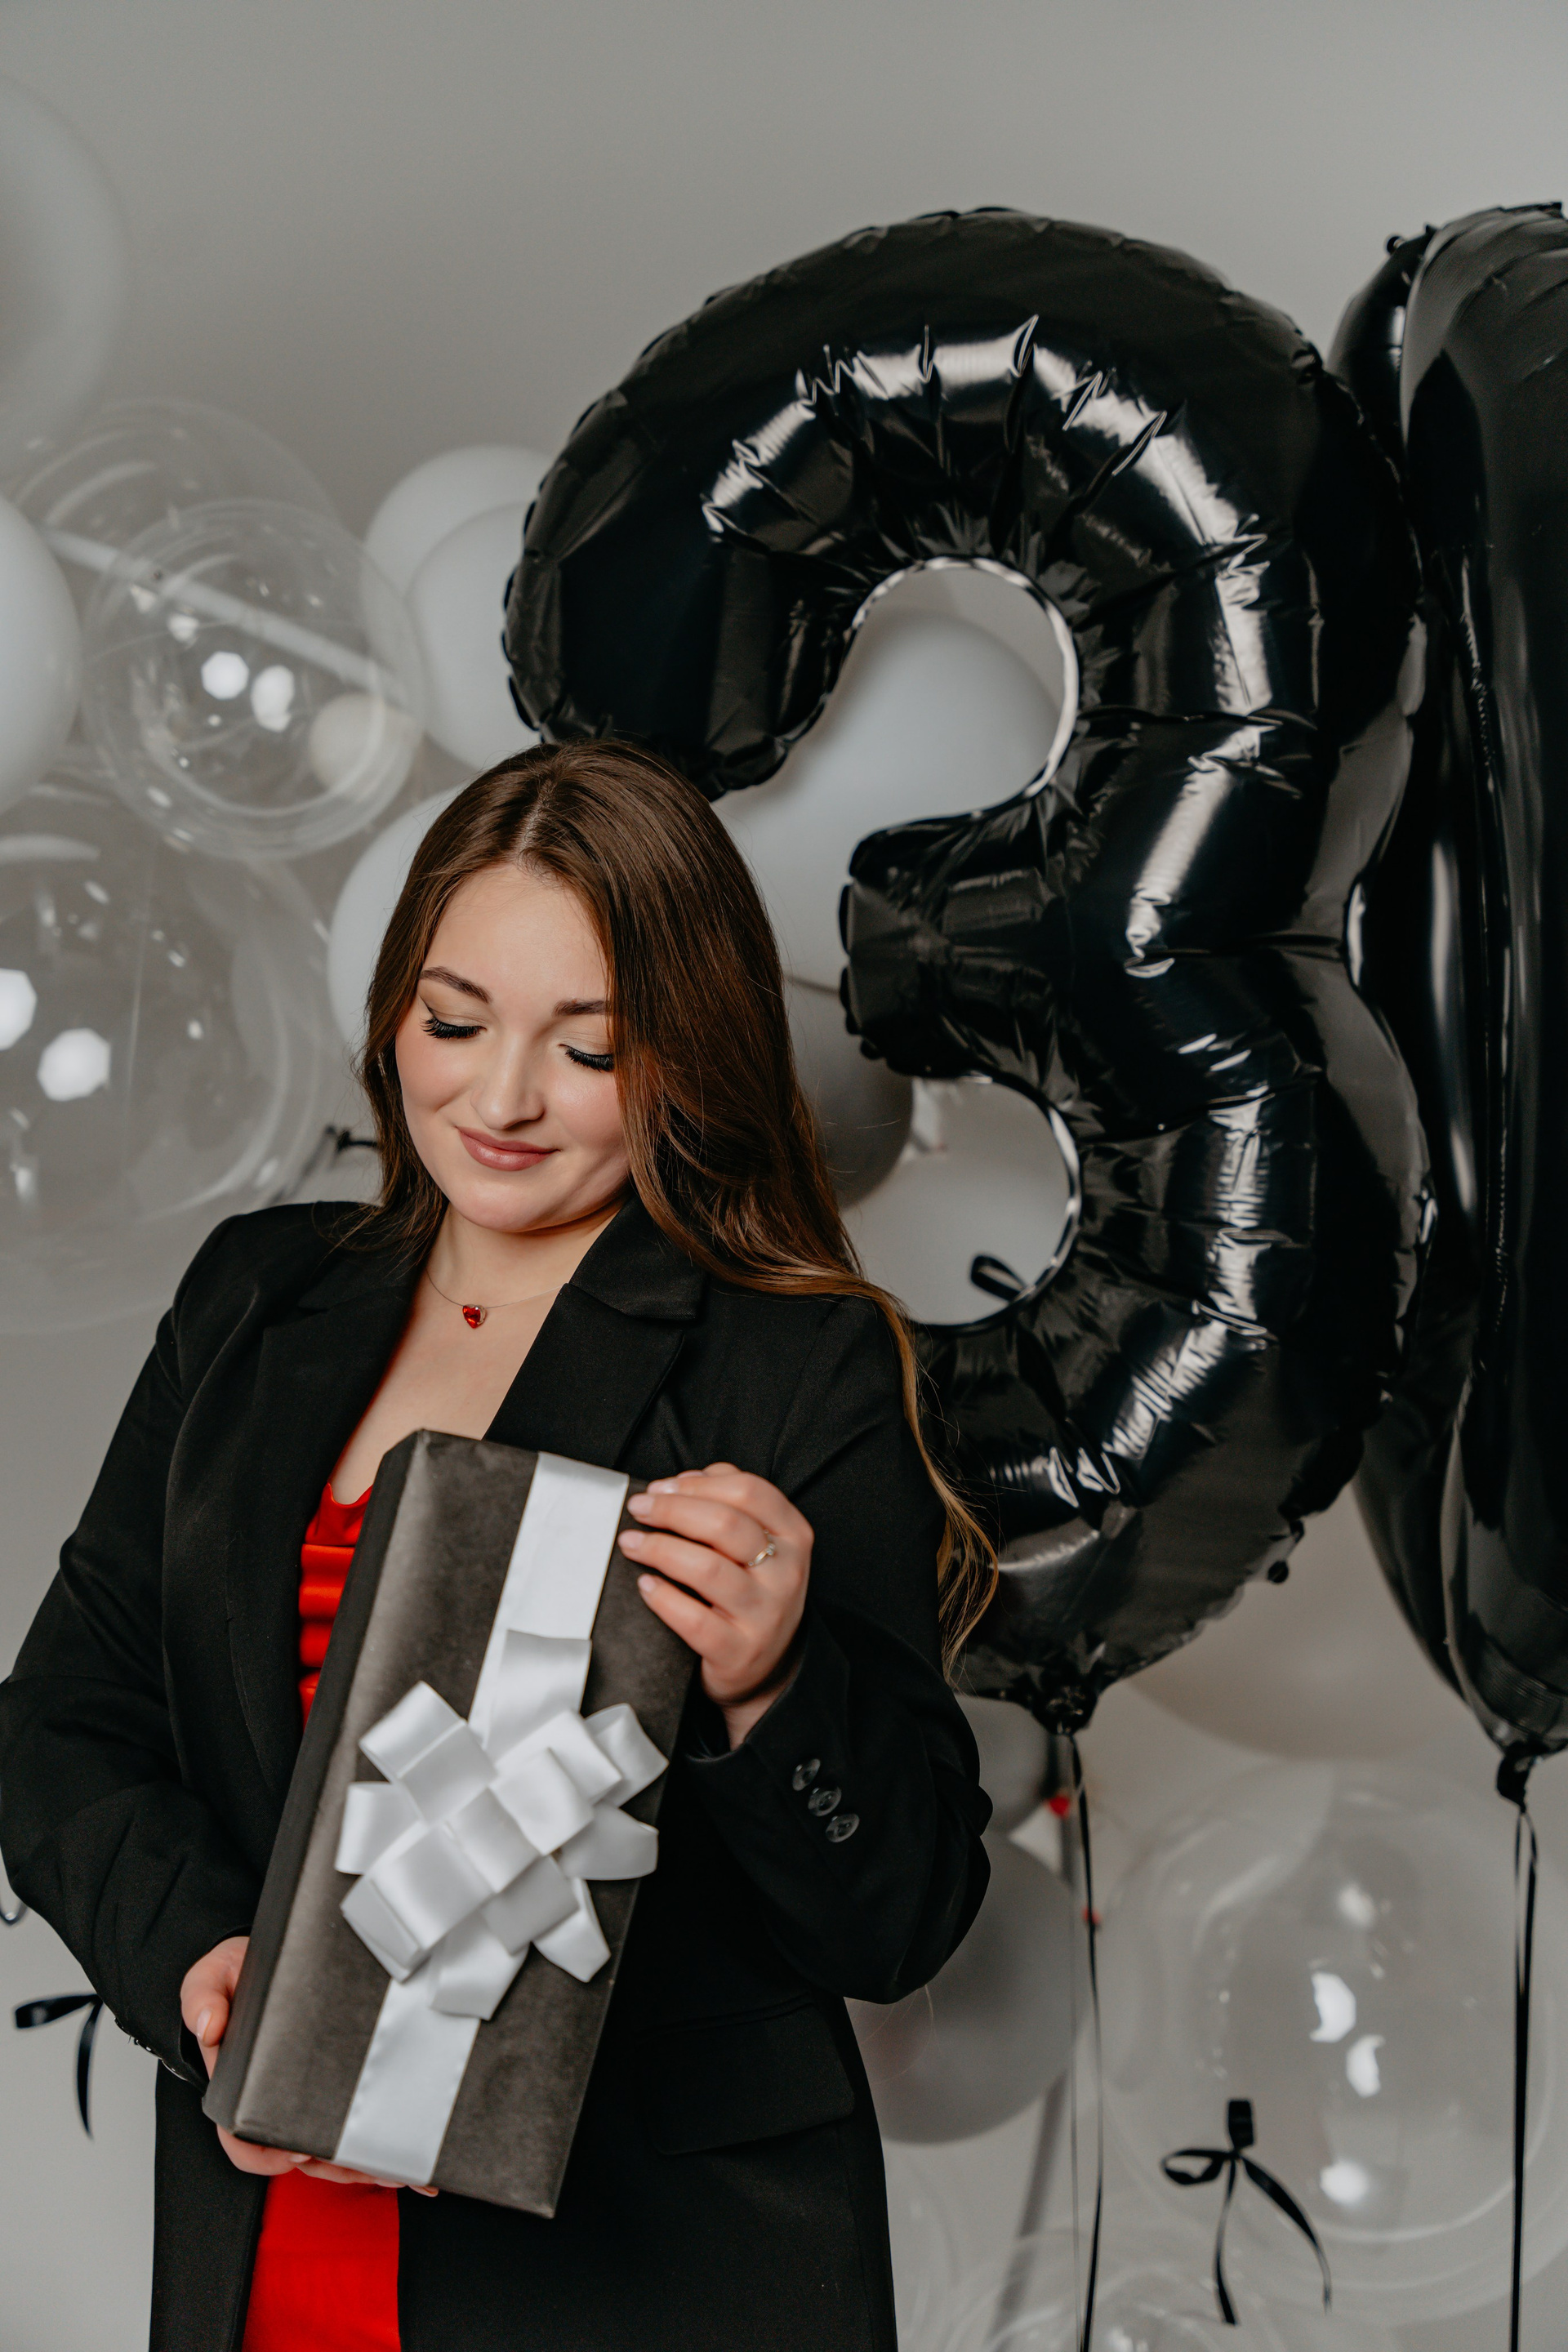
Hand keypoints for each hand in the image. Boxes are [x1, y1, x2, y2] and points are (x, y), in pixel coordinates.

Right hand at [179, 1937, 435, 2192]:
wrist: (268, 1959)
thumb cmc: (237, 1975)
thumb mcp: (211, 1977)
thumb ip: (201, 1997)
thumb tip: (210, 2026)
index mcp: (235, 2088)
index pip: (243, 2140)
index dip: (267, 2154)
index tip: (297, 2149)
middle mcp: (269, 2101)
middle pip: (296, 2154)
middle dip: (331, 2166)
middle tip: (366, 2165)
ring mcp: (301, 2098)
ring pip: (326, 2151)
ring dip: (358, 2164)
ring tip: (393, 2166)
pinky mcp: (331, 2087)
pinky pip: (347, 2124)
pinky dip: (372, 2144)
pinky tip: (399, 2155)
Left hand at [621, 1463, 810, 1744]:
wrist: (765, 1668)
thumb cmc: (751, 1593)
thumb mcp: (760, 1544)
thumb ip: (731, 1502)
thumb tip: (686, 1479)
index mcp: (794, 1536)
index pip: (749, 1491)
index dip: (699, 1484)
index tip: (662, 1487)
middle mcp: (786, 1573)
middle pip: (725, 1524)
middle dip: (672, 1510)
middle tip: (639, 1509)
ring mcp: (765, 1614)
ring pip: (708, 1568)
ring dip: (660, 1548)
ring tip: (632, 1543)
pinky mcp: (739, 1651)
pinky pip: (694, 1620)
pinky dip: (663, 1598)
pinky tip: (645, 1585)